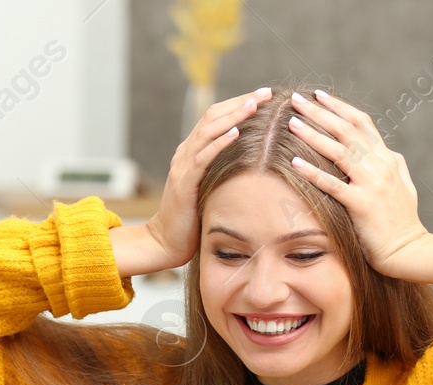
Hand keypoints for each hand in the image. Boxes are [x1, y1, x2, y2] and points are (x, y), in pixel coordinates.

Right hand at [112, 87, 272, 277]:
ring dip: (233, 116)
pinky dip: (220, 143)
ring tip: (254, 105)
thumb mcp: (211, 187)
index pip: (216, 117)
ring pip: (207, 131)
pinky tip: (236, 133)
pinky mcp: (184, 183)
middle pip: (213, 116)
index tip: (265, 96)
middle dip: (241, 102)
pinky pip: (202, 157)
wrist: (166, 242)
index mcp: (192, 151)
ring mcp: (182, 166)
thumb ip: (224, 170)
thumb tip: (256, 161)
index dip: (239, 104)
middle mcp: (185, 153)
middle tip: (266, 93)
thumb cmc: (193, 219)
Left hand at [285, 89, 432, 282]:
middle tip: (296, 99)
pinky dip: (313, 172)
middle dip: (319, 112)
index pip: (361, 123)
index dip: (339, 107)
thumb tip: (385, 150)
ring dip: (313, 135)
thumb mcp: (401, 185)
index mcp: (387, 158)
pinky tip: (294, 162)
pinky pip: (333, 184)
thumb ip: (391, 165)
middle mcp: (380, 165)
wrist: (408, 250)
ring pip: (339, 151)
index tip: (318, 95)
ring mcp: (372, 183)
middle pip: (346, 130)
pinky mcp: (361, 204)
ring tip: (291, 123)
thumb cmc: (401, 222)